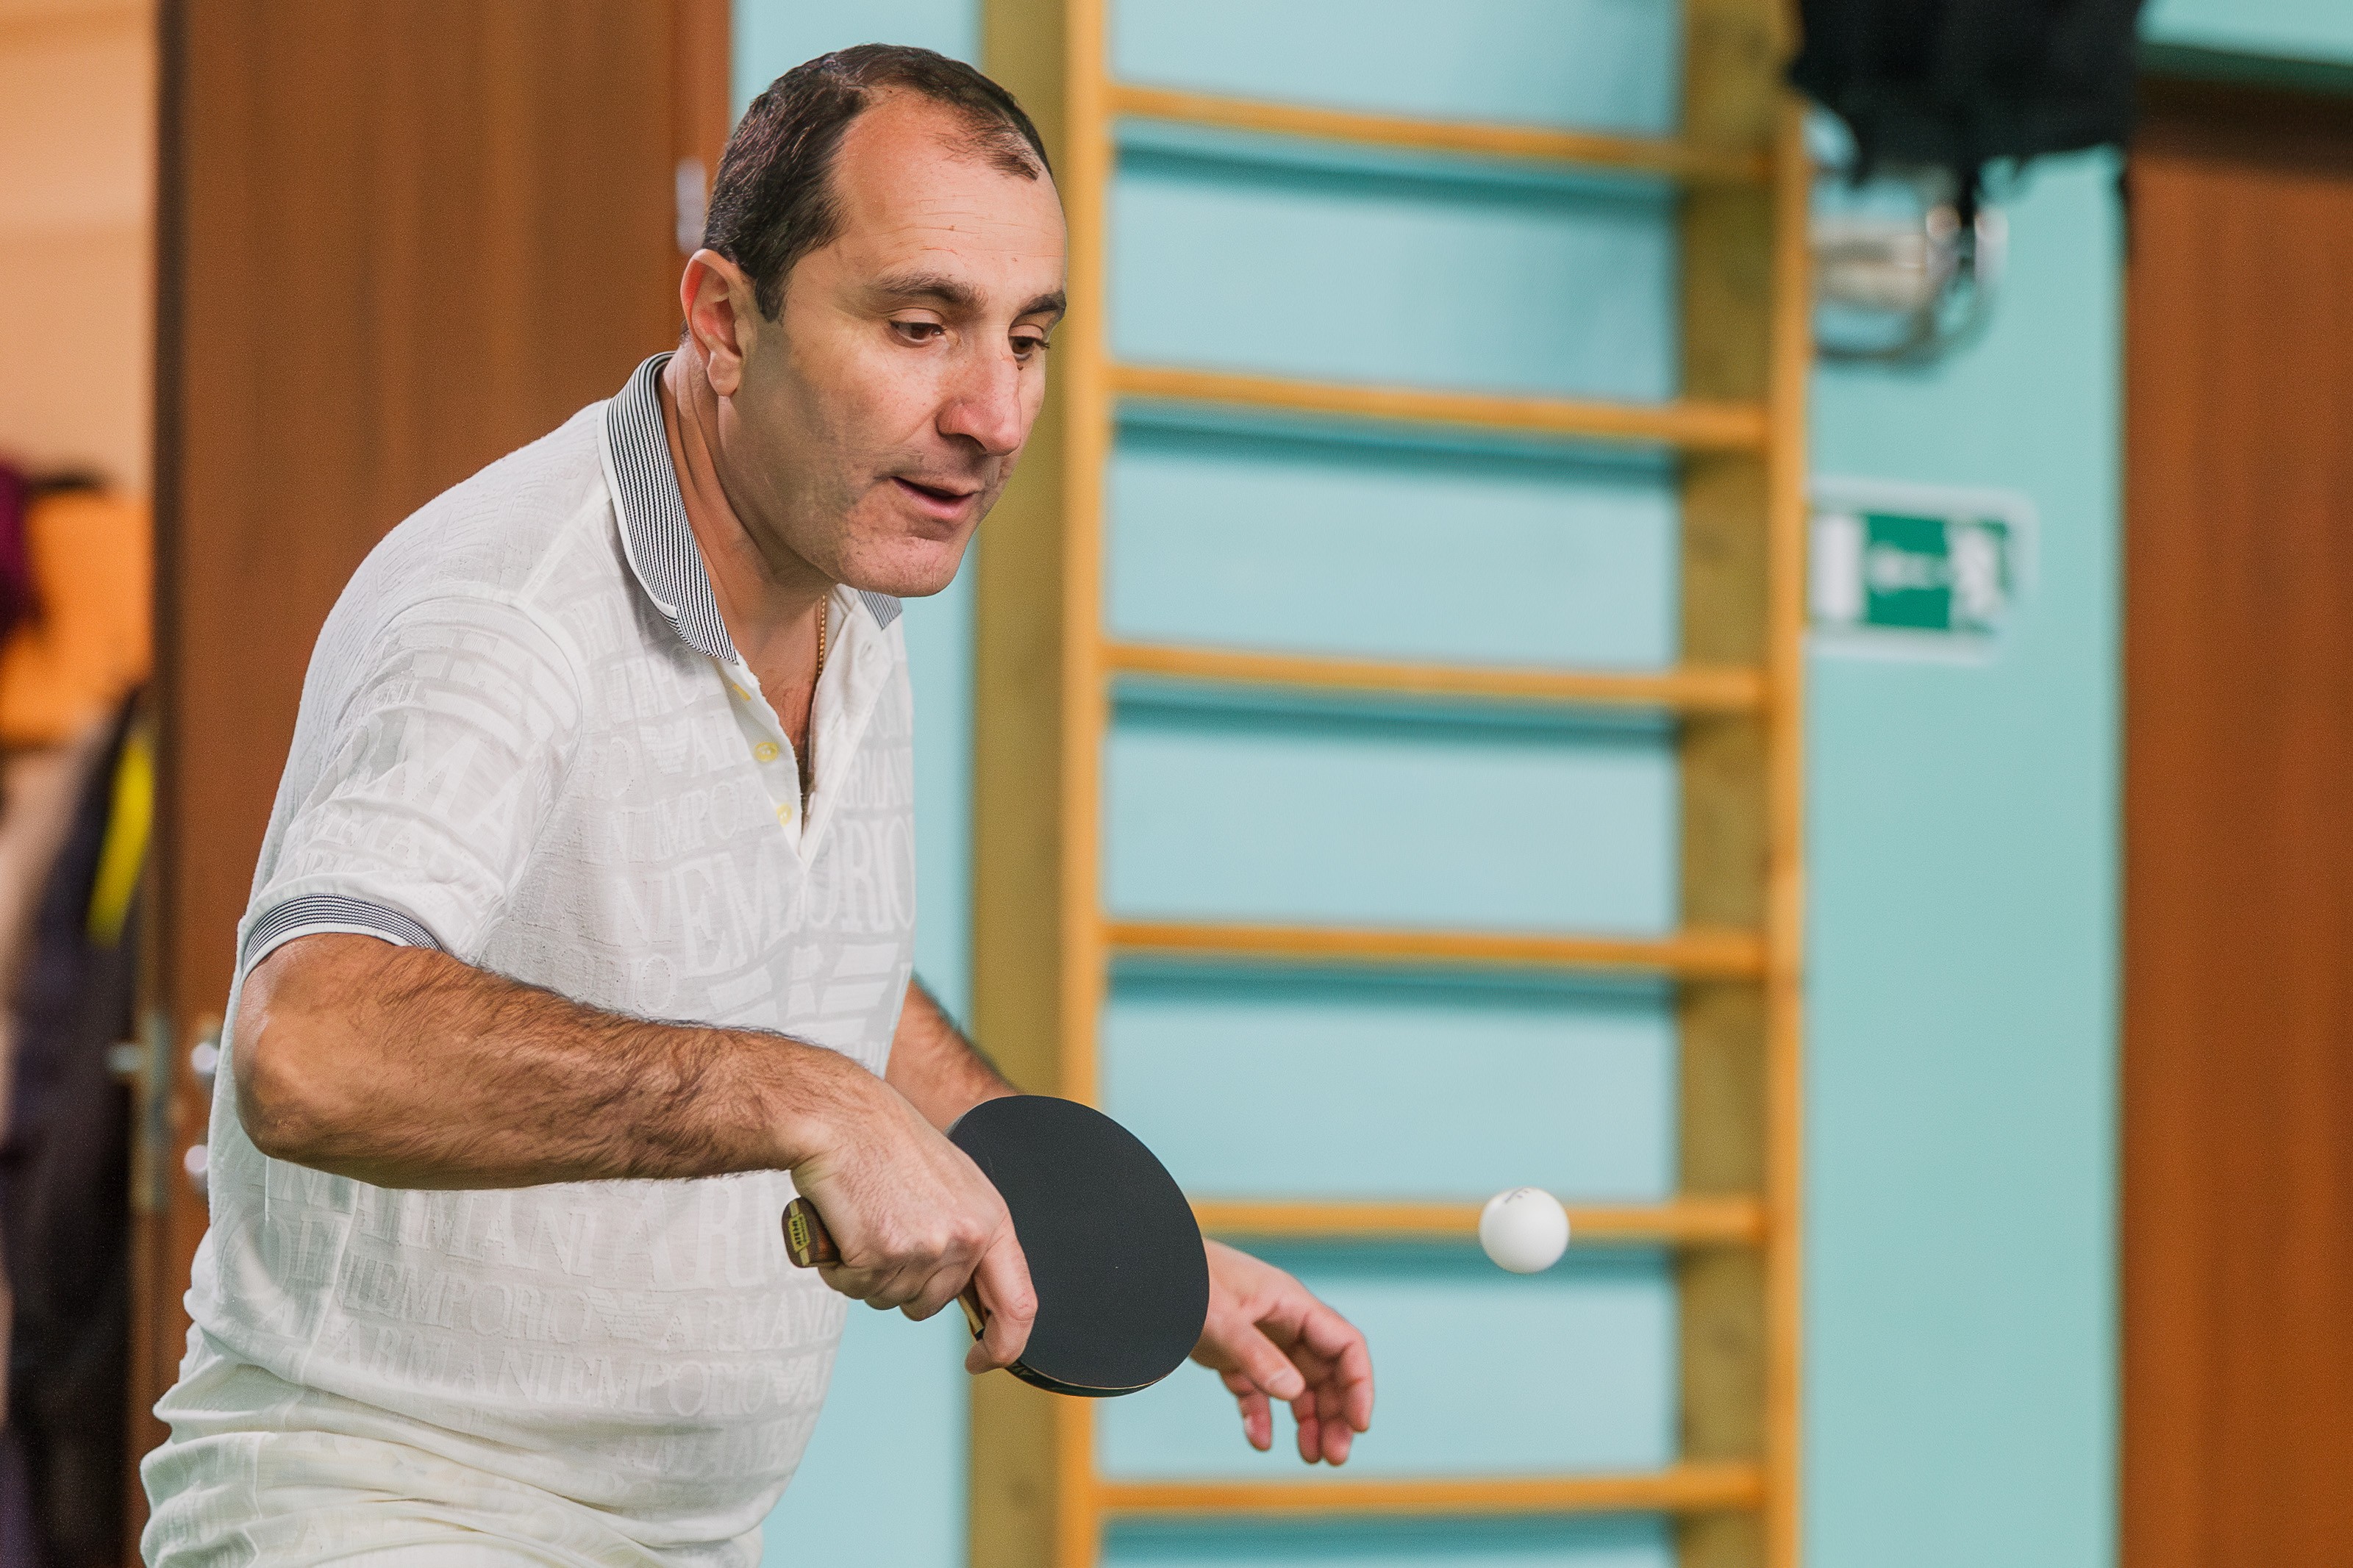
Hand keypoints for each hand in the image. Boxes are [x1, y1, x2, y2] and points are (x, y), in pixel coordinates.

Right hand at [786, 1070, 1036, 1373]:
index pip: (1018, 1305)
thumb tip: (969, 1290)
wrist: (841, 1116)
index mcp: (991, 1220)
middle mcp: (965, 1239)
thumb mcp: (953, 1184)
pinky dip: (839, 1266)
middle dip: (901, 1283)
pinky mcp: (879, 1254)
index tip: (982, 1359)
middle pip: (931, 1305)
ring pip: (888, 1299)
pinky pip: (853, 1287)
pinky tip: (842, 1224)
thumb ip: (968, 1234)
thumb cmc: (889, 1144)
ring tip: (863, 1218)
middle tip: (882, 1230)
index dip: (1004, 1345)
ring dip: (867, 1272)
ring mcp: (923, 1249)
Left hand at [1191, 1240, 1373, 1464]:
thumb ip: (1257, 1355)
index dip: (1358, 1385)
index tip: (1358, 1426)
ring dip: (1307, 1420)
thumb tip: (1295, 1394)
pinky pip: (1256, 1391)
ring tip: (1310, 1458)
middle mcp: (1282, 1321)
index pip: (1345, 1345)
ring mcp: (1258, 1338)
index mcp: (1291, 1304)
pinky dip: (1261, 1416)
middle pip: (1326, 1372)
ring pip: (1296, 1385)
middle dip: (1336, 1414)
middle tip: (1335, 1457)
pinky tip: (1260, 1442)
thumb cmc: (1185, 1282)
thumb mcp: (1221, 1320)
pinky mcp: (1231, 1354)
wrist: (1142, 1270)